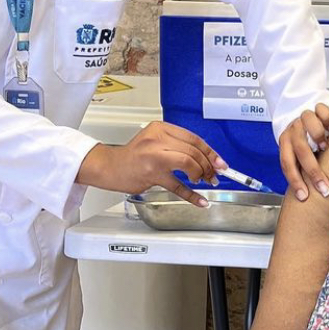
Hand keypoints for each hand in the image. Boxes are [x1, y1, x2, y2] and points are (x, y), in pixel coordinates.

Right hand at [76, 121, 226, 207]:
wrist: (109, 167)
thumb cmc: (133, 156)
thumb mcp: (155, 141)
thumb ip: (177, 146)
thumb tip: (205, 158)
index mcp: (161, 129)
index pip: (193, 138)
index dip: (210, 151)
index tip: (219, 162)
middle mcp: (157, 140)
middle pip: (193, 150)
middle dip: (208, 165)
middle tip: (213, 175)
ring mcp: (154, 157)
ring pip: (188, 163)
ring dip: (201, 175)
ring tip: (203, 182)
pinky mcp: (152, 175)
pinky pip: (177, 186)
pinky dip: (192, 195)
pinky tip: (200, 200)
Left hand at [279, 102, 328, 200]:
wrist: (305, 111)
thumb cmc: (306, 138)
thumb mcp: (300, 153)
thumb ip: (302, 167)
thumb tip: (310, 197)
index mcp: (285, 143)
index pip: (286, 163)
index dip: (294, 181)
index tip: (304, 196)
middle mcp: (293, 130)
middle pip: (300, 148)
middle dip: (312, 170)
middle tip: (324, 186)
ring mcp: (304, 117)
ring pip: (308, 123)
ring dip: (318, 136)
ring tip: (326, 147)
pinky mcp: (316, 107)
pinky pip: (322, 110)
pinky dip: (328, 119)